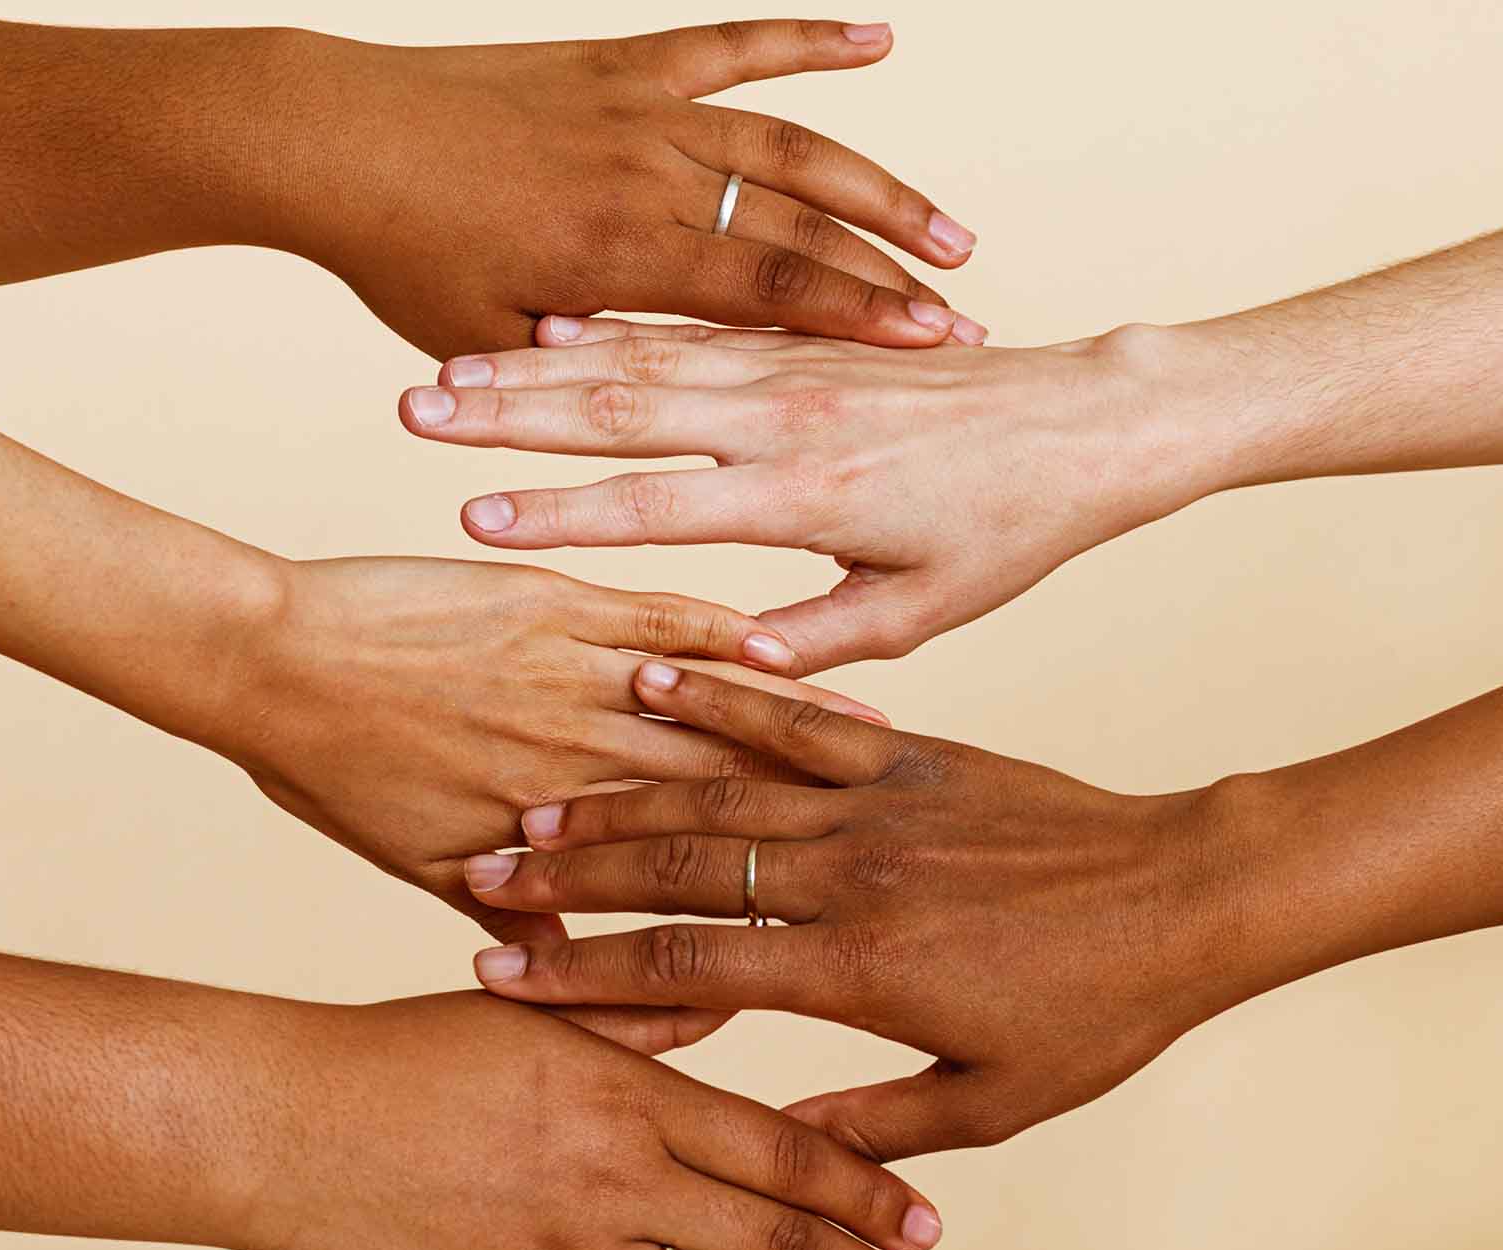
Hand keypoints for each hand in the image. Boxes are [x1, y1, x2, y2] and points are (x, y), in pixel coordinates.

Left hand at [216, 557, 883, 1047]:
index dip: (753, 918)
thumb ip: (509, 917)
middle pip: (718, 810)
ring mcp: (569, 684)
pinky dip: (729, 637)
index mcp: (545, 842)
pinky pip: (665, 622)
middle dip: (810, 827)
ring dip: (796, 734)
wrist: (260, 658)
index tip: (823, 931)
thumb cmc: (323, 768)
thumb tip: (576, 980)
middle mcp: (573, 769)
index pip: (669, 900)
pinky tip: (787, 644)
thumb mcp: (414, 866)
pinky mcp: (558, 606)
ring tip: (881, 750)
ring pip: (707, 719)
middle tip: (896, 843)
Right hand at [243, 993, 957, 1249]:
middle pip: (771, 1244)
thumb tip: (719, 989)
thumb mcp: (536, 1016)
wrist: (282, 1123)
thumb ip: (638, 1017)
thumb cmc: (409, 1055)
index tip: (930, 1226)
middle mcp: (608, 1176)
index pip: (778, 1149)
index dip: (864, 1193)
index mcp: (627, 1093)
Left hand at [280, 22, 982, 356]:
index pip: (768, 291)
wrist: (331, 136)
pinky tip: (877, 40)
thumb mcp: (486, 346)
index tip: (934, 351)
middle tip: (969, 323)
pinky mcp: (626, 62)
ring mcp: (643, 109)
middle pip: (801, 224)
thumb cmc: (401, 256)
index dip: (860, 320)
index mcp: (620, 254)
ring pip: (791, 142)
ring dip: (878, 186)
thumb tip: (658, 425)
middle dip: (892, 277)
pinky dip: (807, 39)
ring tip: (951, 234)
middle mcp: (648, 172)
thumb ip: (579, 377)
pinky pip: (735, 45)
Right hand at [401, 319, 1216, 666]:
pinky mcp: (803, 343)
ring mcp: (793, 368)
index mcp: (813, 495)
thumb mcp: (929, 607)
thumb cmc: (1014, 527)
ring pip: (642, 357)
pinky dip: (612, 329)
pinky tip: (544, 330)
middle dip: (510, 415)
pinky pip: (690, 327)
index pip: (660, 508)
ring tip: (445, 370)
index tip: (471, 527)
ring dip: (538, 366)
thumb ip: (823, 638)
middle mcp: (791, 418)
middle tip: (411, 415)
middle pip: (624, 408)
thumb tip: (728, 670)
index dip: (562, 520)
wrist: (1091, 418)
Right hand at [459, 663, 1275, 1159]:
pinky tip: (652, 673)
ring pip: (724, 791)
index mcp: (864, 971)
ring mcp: (882, 803)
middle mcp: (855, 875)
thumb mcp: (993, 1103)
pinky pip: (802, 718)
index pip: (689, 968)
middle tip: (481, 872)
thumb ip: (875, 1125)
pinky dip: (725, 696)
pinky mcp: (915, 754)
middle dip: (570, 873)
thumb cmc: (1100, 1013)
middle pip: (679, 868)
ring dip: (621, 793)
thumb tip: (780, 1154)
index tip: (501, 978)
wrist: (1193, 898)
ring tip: (535, 800)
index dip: (584, 975)